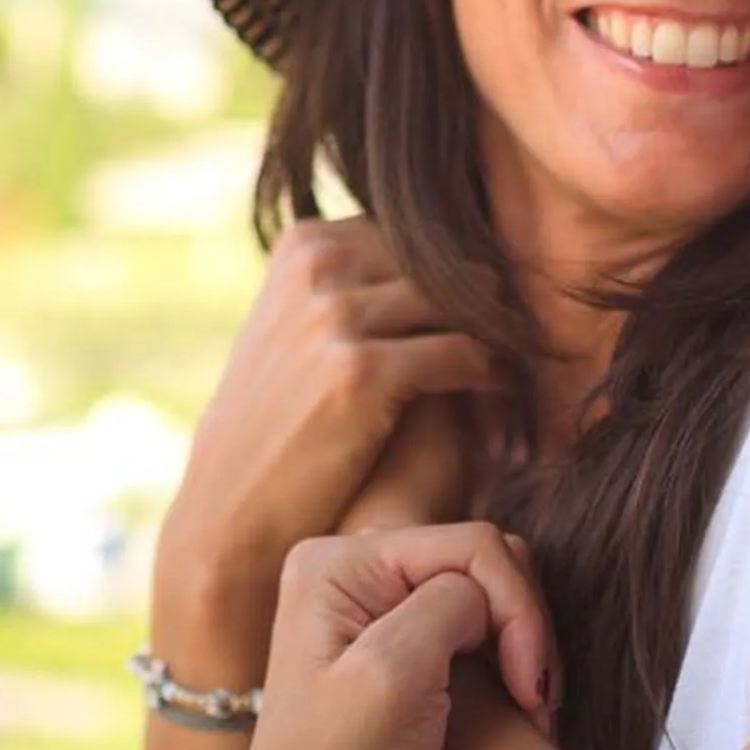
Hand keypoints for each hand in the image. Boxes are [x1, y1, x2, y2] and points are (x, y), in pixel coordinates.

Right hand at [153, 220, 498, 676]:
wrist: (233, 511)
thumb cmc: (275, 427)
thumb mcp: (294, 330)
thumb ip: (351, 285)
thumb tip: (436, 256)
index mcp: (306, 245)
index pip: (418, 238)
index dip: (457, 278)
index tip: (486, 313)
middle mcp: (318, 266)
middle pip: (448, 264)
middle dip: (484, 303)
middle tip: (516, 341)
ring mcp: (336, 315)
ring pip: (465, 305)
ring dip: (498, 339)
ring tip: (513, 370)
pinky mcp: (362, 370)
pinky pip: (465, 354)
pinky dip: (493, 376)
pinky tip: (500, 397)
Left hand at [235, 523, 556, 749]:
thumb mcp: (392, 672)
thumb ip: (452, 602)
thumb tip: (488, 591)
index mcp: (334, 564)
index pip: (473, 546)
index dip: (519, 611)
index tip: (531, 693)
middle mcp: (352, 580)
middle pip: (486, 564)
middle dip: (524, 628)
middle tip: (537, 704)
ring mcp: (379, 621)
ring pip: (494, 601)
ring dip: (525, 653)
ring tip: (533, 717)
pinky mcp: (408, 663)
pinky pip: (485, 637)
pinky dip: (514, 670)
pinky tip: (521, 718)